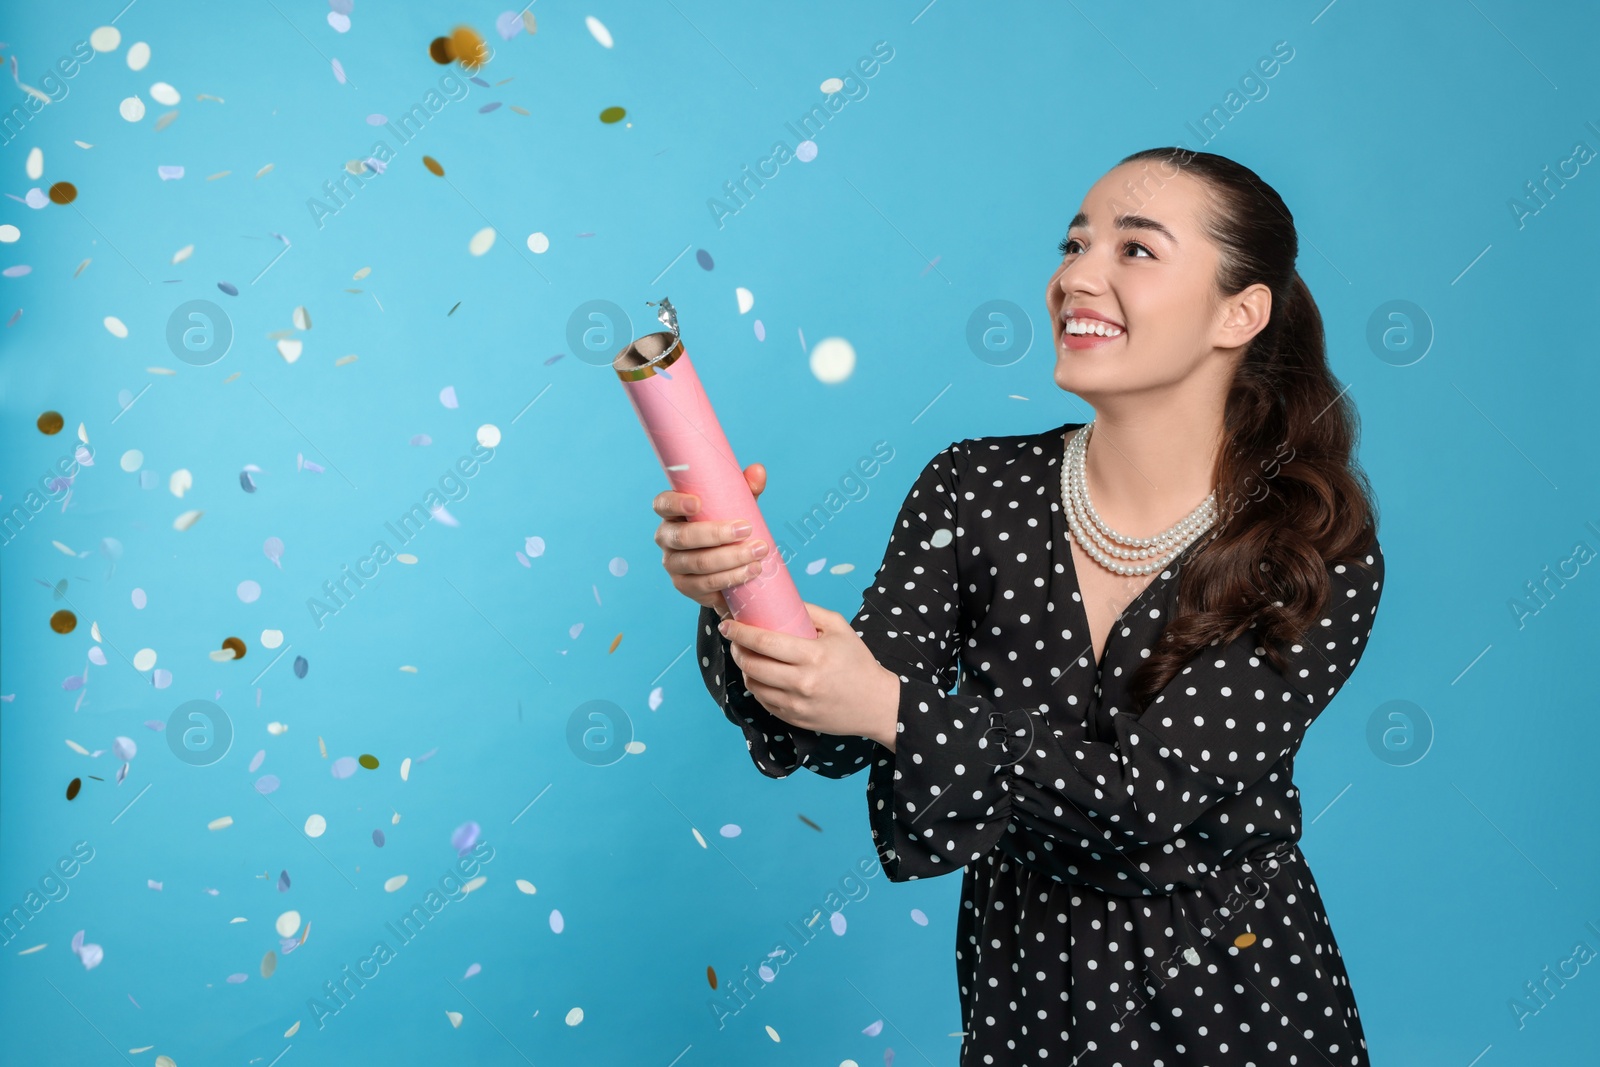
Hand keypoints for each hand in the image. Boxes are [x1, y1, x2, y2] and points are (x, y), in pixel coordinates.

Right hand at [652, 463, 767, 619]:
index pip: (663, 504)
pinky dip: (731, 578)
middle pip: (684, 538)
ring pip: (699, 563)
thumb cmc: (724, 524)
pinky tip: (750, 572)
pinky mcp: (685, 586)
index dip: (676, 503)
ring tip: (758, 553)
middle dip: (717, 534)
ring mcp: (673, 565)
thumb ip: (744, 489)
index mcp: (672, 513)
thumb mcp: (733, 505)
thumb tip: (758, 471)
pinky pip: (707, 584)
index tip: (698, 502)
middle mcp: (666, 538)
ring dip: (731, 558)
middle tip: (747, 529)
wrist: (725, 564)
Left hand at [719, 601, 900, 749]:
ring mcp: (796, 704)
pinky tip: (762, 675)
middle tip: (735, 639)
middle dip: (737, 649)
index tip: (727, 624)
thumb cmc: (858, 663)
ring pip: (754, 685)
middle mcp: (802, 682)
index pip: (764, 641)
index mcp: (813, 656)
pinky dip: (757, 686)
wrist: (876, 704)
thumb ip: (810, 612)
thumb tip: (779, 601)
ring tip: (748, 656)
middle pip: (752, 665)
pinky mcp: (794, 719)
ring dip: (744, 668)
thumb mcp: (840, 628)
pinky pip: (764, 702)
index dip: (740, 632)